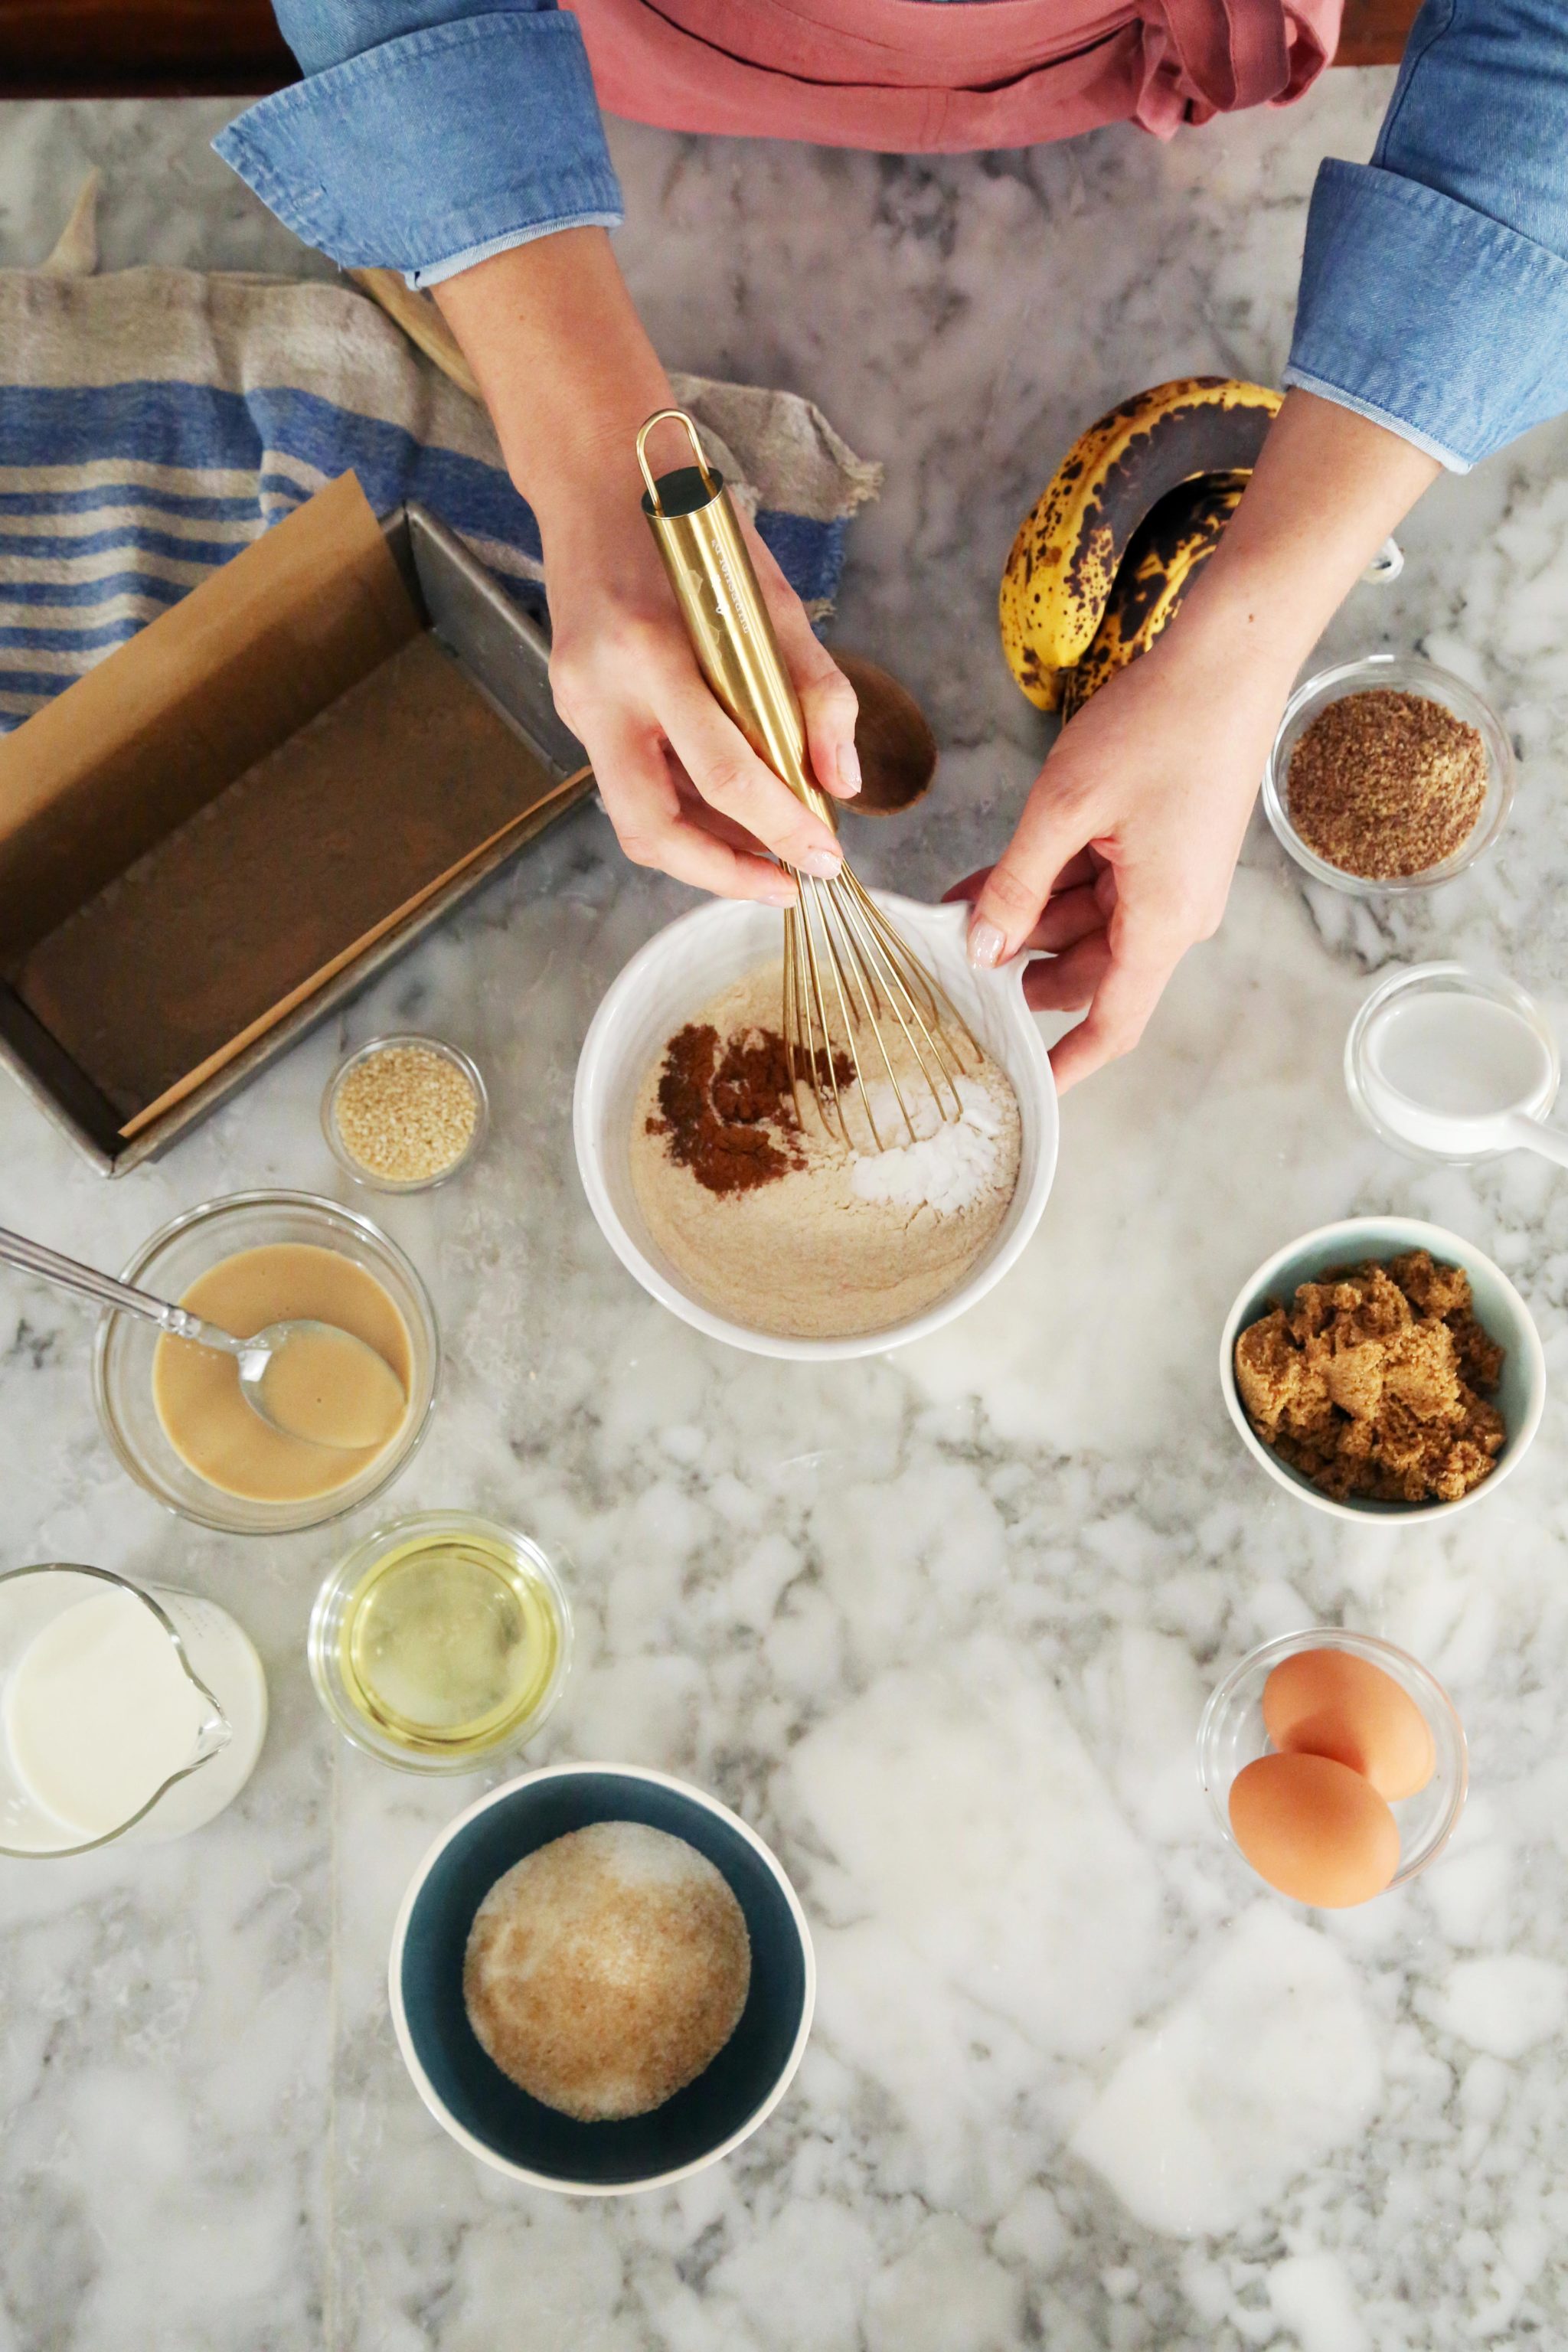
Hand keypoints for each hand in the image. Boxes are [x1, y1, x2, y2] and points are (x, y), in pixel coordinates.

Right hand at [544, 481, 860, 904]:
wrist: (595, 479)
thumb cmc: (692, 528)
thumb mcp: (772, 596)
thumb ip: (815, 691)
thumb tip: (841, 781)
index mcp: (653, 651)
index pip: (724, 774)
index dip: (780, 828)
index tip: (824, 858)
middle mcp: (602, 689)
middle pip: (652, 829)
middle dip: (722, 874)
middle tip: (785, 885)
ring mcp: (576, 704)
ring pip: (634, 819)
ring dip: (703, 849)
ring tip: (766, 854)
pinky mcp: (573, 710)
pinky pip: (629, 784)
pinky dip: (684, 808)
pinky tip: (729, 810)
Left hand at [949, 623, 1288, 1089]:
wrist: (1228, 659)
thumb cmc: (1159, 726)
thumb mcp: (1065, 808)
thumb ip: (1016, 885)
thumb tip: (981, 948)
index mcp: (1163, 921)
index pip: (1112, 1023)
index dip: (1066, 1064)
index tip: (1022, 1087)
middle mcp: (1176, 914)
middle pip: (1088, 973)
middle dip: (1020, 967)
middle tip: (949, 959)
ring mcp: (1172, 882)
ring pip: (1086, 927)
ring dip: (1026, 919)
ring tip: (958, 905)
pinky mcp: (1164, 851)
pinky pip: (1099, 887)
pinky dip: (1049, 883)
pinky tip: (993, 876)